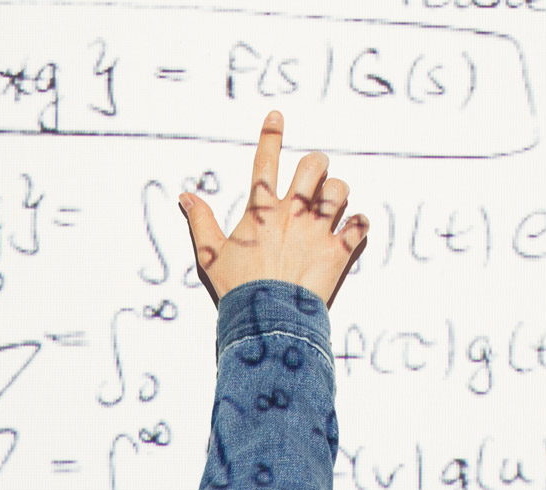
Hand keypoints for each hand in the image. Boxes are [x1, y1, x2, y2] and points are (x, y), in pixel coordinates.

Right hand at [181, 111, 369, 307]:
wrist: (267, 317)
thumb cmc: (239, 288)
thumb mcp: (211, 254)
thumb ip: (201, 221)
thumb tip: (186, 197)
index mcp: (261, 211)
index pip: (265, 162)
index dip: (271, 135)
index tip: (277, 116)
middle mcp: (292, 213)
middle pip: (313, 166)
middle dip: (317, 165)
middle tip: (315, 175)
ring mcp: (317, 230)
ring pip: (339, 190)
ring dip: (337, 192)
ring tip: (332, 201)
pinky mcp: (338, 250)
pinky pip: (359, 225)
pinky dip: (359, 224)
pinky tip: (353, 226)